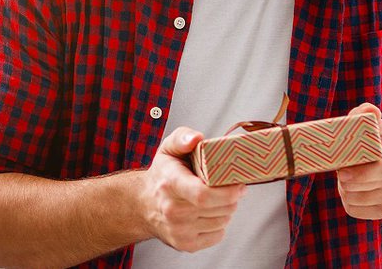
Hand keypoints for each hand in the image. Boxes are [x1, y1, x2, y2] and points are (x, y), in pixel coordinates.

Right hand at [139, 126, 245, 251]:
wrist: (142, 204)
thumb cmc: (162, 174)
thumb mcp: (168, 149)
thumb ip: (183, 137)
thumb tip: (197, 138)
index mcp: (170, 183)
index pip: (203, 194)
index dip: (227, 192)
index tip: (239, 184)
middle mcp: (172, 210)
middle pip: (220, 208)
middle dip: (232, 197)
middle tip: (231, 186)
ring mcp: (178, 230)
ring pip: (222, 221)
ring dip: (227, 209)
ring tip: (217, 198)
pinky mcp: (185, 244)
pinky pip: (218, 235)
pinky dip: (220, 224)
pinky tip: (209, 213)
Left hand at [335, 103, 381, 219]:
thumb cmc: (371, 140)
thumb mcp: (369, 124)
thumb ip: (365, 113)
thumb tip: (371, 110)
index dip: (361, 174)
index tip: (341, 172)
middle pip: (363, 188)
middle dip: (345, 180)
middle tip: (341, 170)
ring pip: (355, 200)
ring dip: (344, 190)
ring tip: (348, 178)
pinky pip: (355, 211)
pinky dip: (348, 202)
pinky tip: (352, 189)